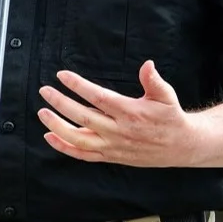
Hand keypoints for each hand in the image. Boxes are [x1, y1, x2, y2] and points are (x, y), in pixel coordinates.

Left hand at [38, 61, 198, 166]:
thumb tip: (147, 65)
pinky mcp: (110, 156)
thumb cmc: (170, 117)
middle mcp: (118, 130)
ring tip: (42, 113)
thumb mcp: (166, 95)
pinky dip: (65, 147)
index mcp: (130, 112)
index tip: (62, 75)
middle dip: (60, 103)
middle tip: (44, 91)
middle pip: (82, 117)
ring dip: (57, 126)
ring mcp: (113, 146)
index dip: (78, 86)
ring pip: (78, 139)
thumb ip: (154, 80)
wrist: (180, 146)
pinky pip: (83, 154)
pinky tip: (50, 137)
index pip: (98, 97)